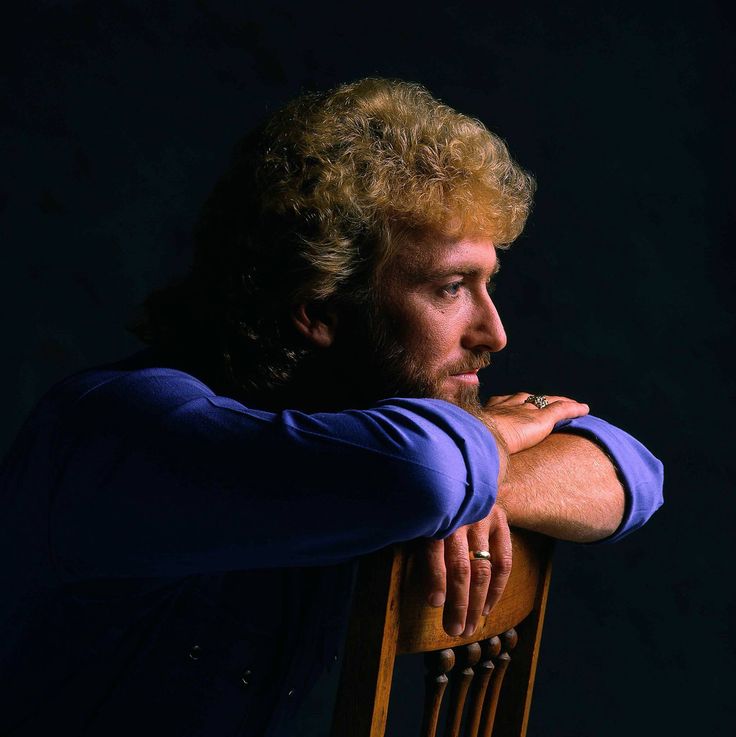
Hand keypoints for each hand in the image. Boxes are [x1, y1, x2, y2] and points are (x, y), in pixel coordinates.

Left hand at [419, 503, 511, 636]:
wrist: (465, 473)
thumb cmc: (435, 505)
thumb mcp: (420, 516)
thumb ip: (417, 540)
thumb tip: (410, 576)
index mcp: (436, 517)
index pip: (435, 551)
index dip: (436, 578)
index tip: (434, 603)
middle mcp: (461, 519)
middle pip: (461, 567)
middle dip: (458, 603)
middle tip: (454, 630)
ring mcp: (483, 520)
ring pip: (482, 569)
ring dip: (477, 603)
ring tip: (469, 628)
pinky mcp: (500, 522)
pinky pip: (503, 562)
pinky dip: (497, 589)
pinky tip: (487, 608)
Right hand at [483, 393, 588, 454]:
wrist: (482, 438)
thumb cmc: (473, 446)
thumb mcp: (473, 446)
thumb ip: (477, 454)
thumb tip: (471, 489)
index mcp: (491, 413)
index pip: (503, 403)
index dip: (510, 403)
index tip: (511, 405)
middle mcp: (509, 407)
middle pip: (526, 398)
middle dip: (534, 399)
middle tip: (542, 402)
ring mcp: (526, 411)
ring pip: (546, 401)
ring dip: (557, 401)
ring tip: (568, 403)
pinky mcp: (542, 419)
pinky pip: (562, 410)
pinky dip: (573, 408)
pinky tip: (584, 409)